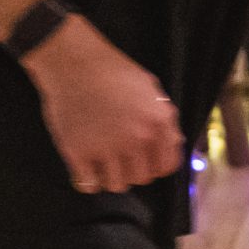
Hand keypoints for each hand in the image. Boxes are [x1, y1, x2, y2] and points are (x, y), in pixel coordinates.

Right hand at [22, 17, 184, 194]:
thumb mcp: (151, 90)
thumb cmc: (113, 72)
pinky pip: (88, 184)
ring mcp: (106, 148)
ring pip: (116, 185)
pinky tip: (86, 168)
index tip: (146, 162)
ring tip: (103, 163)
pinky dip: (88, 180)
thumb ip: (165, 119)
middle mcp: (136, 139)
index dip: (157, 165)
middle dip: (133, 171)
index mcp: (158, 123)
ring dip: (111, 177)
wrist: (74, 63)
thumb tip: (174, 142)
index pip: (167, 166)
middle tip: (121, 159)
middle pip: (142, 178)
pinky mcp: (77, 152)